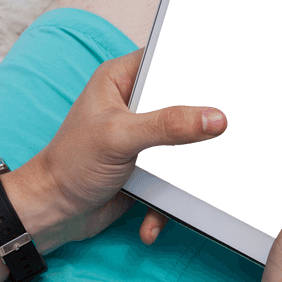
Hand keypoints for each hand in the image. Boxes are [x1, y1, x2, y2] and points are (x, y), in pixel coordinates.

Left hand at [28, 48, 226, 247]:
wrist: (52, 213)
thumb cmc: (70, 165)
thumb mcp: (120, 137)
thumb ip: (168, 125)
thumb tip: (215, 118)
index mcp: (120, 79)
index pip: (167, 58)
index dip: (197, 64)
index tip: (230, 76)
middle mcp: (133, 104)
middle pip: (183, 104)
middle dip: (202, 124)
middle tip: (230, 132)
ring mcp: (142, 137)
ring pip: (185, 145)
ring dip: (191, 171)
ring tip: (202, 187)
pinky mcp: (147, 168)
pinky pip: (175, 178)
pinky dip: (169, 201)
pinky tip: (151, 223)